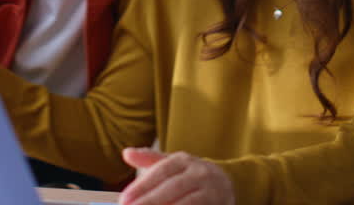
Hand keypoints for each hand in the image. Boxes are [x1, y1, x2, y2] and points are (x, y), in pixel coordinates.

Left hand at [119, 148, 233, 204]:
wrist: (229, 183)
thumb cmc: (192, 175)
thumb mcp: (173, 163)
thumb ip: (149, 159)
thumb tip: (126, 153)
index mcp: (184, 161)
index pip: (161, 172)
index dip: (142, 186)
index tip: (124, 200)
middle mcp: (200, 174)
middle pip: (172, 188)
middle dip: (150, 202)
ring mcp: (212, 192)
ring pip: (188, 203)